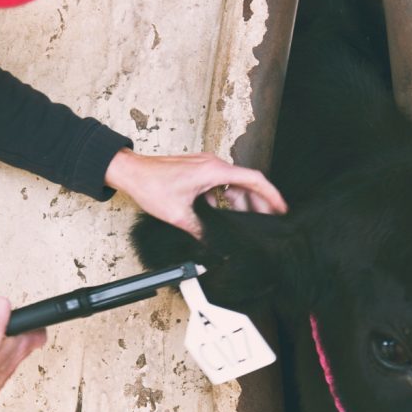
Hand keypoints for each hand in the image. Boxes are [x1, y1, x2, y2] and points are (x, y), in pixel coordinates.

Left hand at [105, 148, 286, 237]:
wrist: (130, 172)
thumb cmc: (150, 185)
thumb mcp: (178, 215)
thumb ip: (200, 232)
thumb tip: (213, 247)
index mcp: (213, 170)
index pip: (253, 179)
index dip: (271, 194)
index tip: (281, 208)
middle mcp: (212, 165)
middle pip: (245, 183)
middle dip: (258, 203)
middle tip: (268, 222)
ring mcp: (204, 166)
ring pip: (232, 185)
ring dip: (240, 202)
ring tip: (247, 222)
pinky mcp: (197, 171)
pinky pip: (218, 184)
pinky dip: (225, 198)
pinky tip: (223, 215)